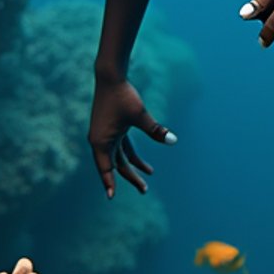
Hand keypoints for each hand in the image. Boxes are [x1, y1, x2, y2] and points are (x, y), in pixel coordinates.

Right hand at [88, 76, 176, 197]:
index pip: (106, 168)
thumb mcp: (139, 115)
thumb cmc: (123, 96)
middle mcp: (100, 140)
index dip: (109, 183)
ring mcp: (105, 134)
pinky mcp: (111, 128)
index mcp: (101, 142)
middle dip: (131, 177)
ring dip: (133, 166)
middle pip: (116, 165)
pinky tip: (142, 161)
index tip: (111, 197)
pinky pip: (121, 146)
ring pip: (119, 156)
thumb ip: (155, 130)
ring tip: (150, 174)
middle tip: (145, 190)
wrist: (111, 76)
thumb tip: (173, 141)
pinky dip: (131, 154)